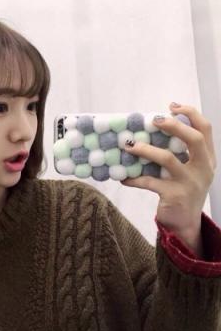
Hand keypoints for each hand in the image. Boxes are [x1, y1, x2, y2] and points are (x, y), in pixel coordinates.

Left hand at [120, 103, 216, 256]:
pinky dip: (133, 178)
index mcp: (207, 159)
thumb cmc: (182, 191)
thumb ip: (178, 153)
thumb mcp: (188, 171)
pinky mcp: (174, 195)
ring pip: (168, 159)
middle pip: (194, 139)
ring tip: (128, 145)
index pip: (205, 129)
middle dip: (174, 126)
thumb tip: (150, 131)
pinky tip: (123, 177)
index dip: (190, 114)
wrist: (185, 223)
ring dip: (145, 150)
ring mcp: (190, 183)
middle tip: (154, 119)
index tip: (172, 106)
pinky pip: (149, 182)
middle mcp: (203, 169)